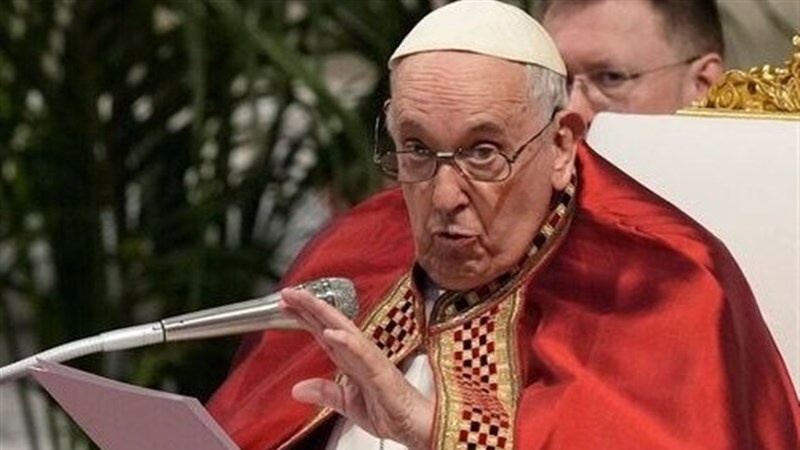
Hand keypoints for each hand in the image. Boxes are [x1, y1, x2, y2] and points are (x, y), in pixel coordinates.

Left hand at [281, 288, 432, 449]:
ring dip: (324, 314)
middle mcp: (360, 353)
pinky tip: (331, 333)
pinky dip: (347, 342)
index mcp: (350, 360)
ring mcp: (371, 359)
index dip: (305, 317)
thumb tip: (297, 389)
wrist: (415, 426)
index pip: (324, 332)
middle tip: (288, 292)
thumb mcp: (347, 403)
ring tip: (305, 301)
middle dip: (309, 306)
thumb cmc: (389, 411)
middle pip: (330, 323)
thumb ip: (324, 393)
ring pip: (345, 330)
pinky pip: (362, 353)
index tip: (285, 305)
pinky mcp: (381, 371)